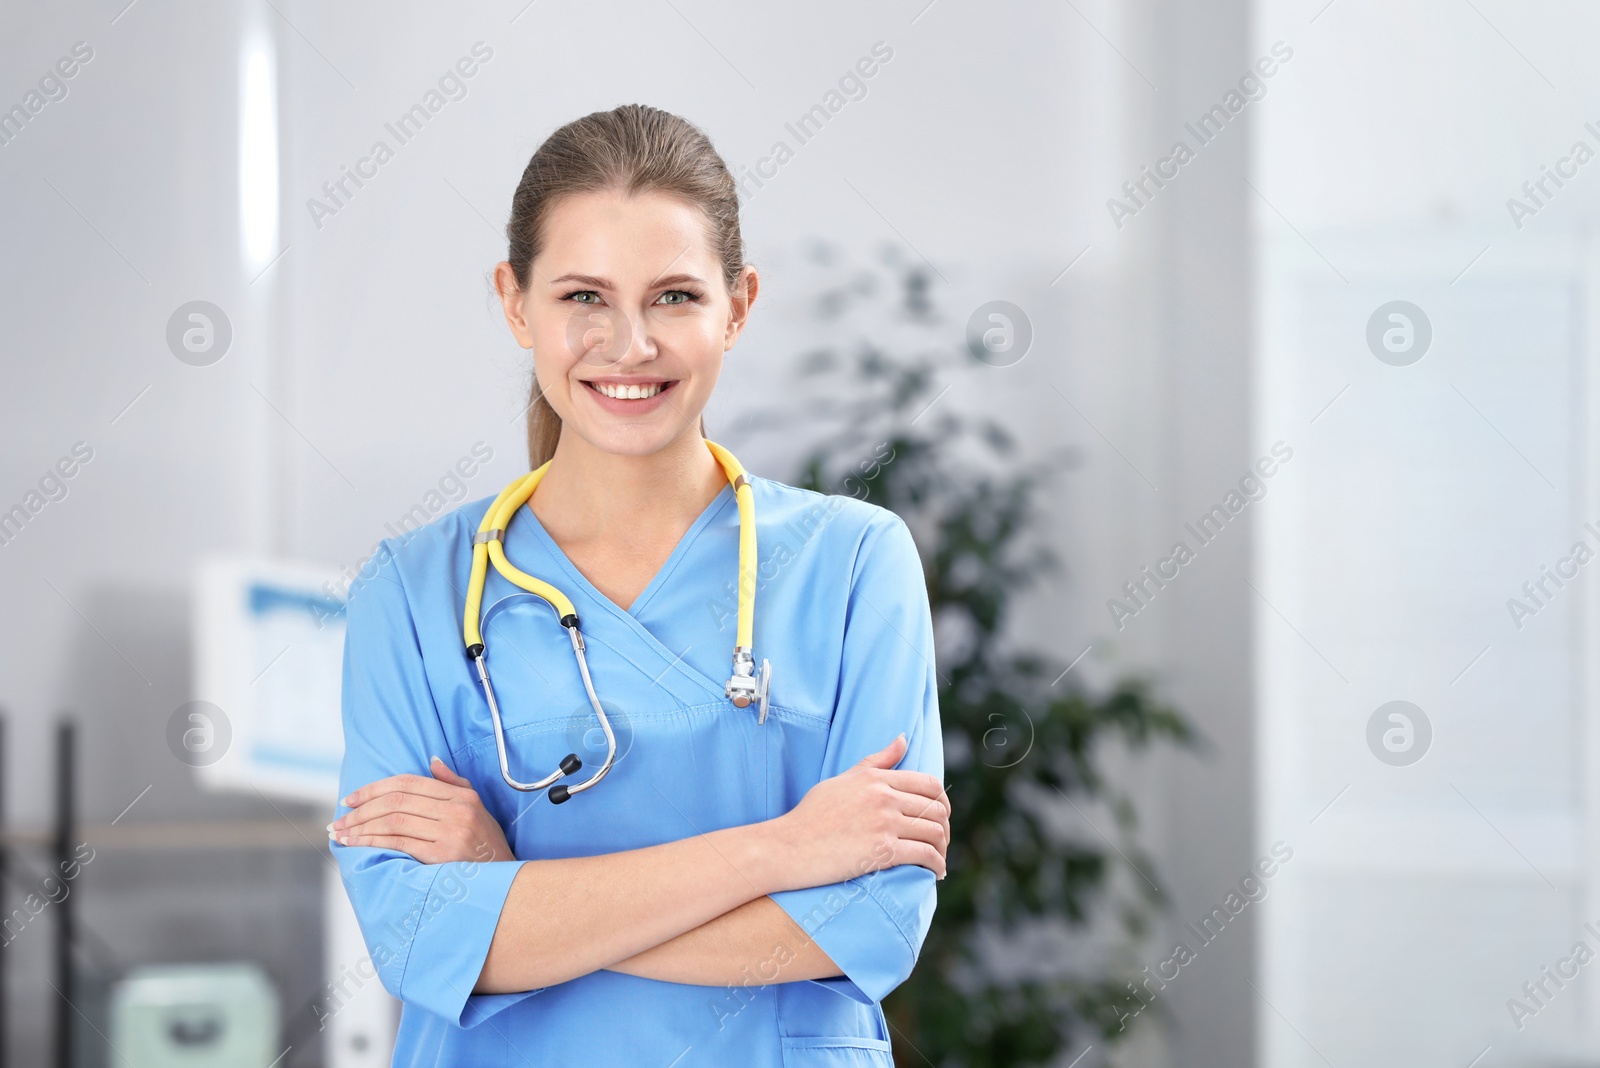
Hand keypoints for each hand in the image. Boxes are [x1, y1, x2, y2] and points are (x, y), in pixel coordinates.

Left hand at [330, 756, 515, 863]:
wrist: (506, 878)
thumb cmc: (486, 844)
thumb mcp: (476, 807)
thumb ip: (452, 783)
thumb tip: (432, 761)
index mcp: (462, 795)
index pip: (408, 783)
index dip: (374, 788)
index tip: (350, 798)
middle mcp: (456, 810)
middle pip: (396, 801)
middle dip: (361, 809)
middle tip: (339, 818)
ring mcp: (450, 833)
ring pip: (393, 821)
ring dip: (361, 827)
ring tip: (341, 833)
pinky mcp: (442, 855)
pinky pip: (399, 843)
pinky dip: (373, 842)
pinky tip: (358, 844)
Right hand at [771, 733, 949, 888]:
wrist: (789, 846)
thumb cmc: (812, 815)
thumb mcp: (843, 780)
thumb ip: (876, 761)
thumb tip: (903, 739)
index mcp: (876, 779)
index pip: (928, 784)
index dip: (942, 802)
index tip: (941, 816)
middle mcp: (883, 797)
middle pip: (936, 809)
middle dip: (945, 827)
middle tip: (941, 842)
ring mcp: (884, 823)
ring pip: (934, 832)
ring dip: (943, 848)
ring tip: (939, 860)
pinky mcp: (882, 851)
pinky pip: (925, 855)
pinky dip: (937, 865)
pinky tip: (936, 872)